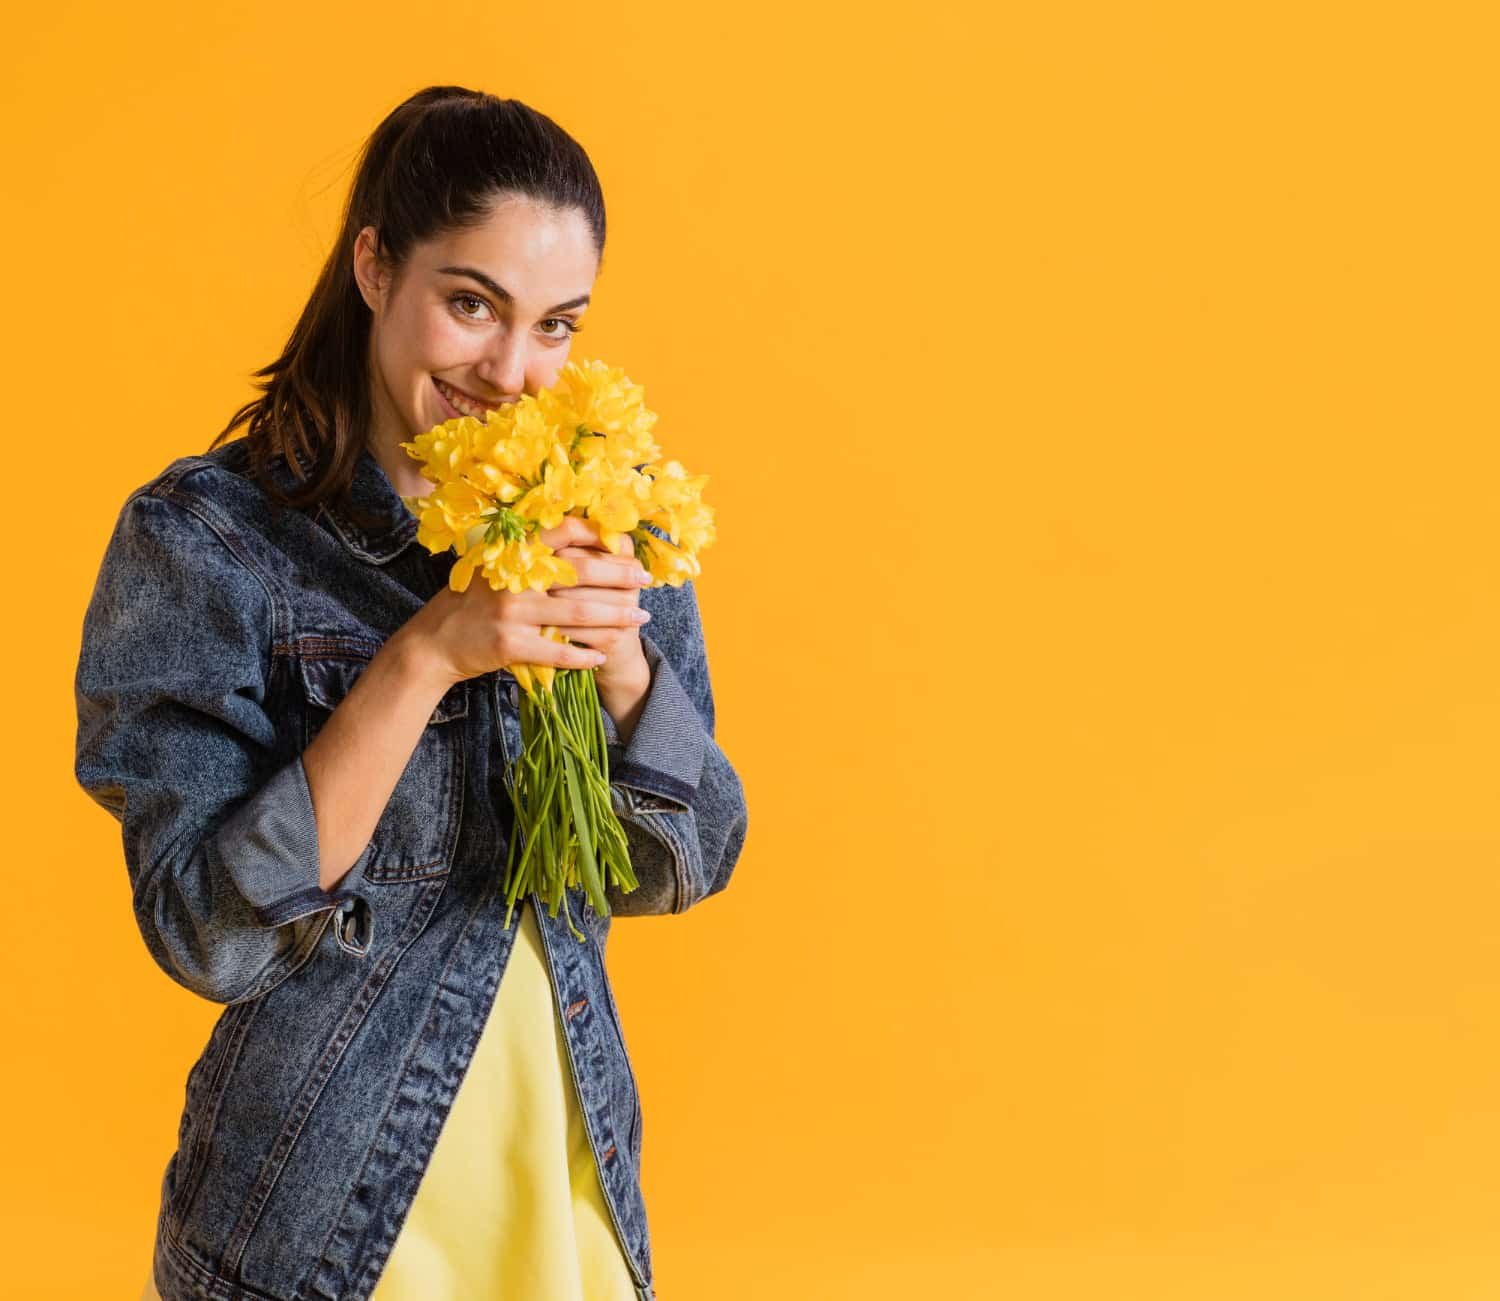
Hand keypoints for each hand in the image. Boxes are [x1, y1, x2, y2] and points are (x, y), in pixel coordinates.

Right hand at [394, 516, 650, 687]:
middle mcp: (514, 578)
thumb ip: (528, 553)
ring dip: (616, 617)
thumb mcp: (493, 565)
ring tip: (640, 619)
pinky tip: (603, 656)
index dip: (597, 533)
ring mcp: (511, 612)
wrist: (434, 642)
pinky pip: (559, 652)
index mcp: (512, 552)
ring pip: (578, 614)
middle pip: (581, 573)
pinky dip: (584, 655)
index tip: (622, 541)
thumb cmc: (472, 601)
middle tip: (645, 580)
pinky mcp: (509, 645)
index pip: (563, 530)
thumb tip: (576, 534)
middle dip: (620, 577)